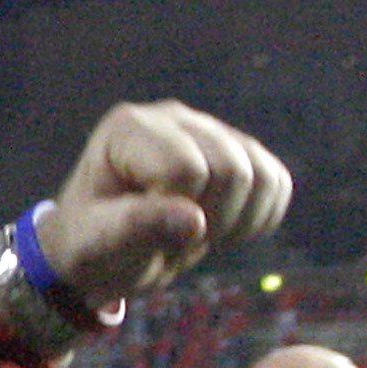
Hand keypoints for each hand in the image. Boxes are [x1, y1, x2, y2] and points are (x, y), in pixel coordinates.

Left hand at [35, 102, 291, 308]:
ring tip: (187, 235)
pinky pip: (277, 183)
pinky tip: (217, 228)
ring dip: (232, 224)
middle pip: (231, 171)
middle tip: (166, 241)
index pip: (185, 171)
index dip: (172, 216)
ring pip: (262, 177)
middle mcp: (173, 115)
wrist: (101, 252)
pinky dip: (257, 218)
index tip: (139, 233)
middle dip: (206, 222)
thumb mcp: (97, 244)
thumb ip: (138, 227)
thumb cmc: (89, 247)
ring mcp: (210, 129)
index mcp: (128, 128)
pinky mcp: (238, 149)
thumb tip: (195, 221)